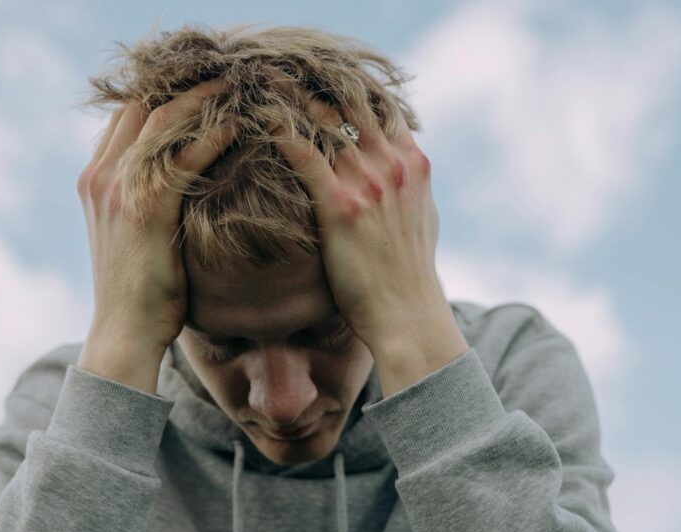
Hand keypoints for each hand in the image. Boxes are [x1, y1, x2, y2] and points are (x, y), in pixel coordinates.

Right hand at [75, 80, 235, 378]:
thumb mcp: (133, 236)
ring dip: (201, 98)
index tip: (198, 83)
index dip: (159, 94)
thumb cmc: (141, 292)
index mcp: (94, 179)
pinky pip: (184, 156)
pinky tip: (237, 124)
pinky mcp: (147, 208)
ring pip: (162, 120)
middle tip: (223, 73)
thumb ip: (146, 200)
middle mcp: (101, 176)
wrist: (124, 333)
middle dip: (182, 85)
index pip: (125, 116)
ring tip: (236, 85)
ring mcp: (120, 189)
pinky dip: (211, 135)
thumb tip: (181, 180)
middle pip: (140, 105)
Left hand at [265, 87, 447, 350]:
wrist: (406, 314)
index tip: (316, 77)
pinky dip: (278, 130)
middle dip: (314, 81)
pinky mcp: (340, 205)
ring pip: (324, 118)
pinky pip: (302, 152)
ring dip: (289, 97)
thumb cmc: (408, 273)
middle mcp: (392, 163)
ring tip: (258, 83)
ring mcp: (368, 182)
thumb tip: (402, 164)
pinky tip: (256, 120)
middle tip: (278, 69)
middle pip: (350, 100)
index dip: (347, 86)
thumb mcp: (424, 217)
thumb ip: (410, 184)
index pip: (380, 104)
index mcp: (412, 162)